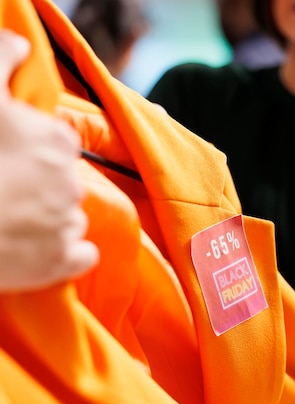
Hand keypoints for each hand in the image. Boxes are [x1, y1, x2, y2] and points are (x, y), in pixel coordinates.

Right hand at [0, 30, 98, 291]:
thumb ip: (1, 59)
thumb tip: (22, 44)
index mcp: (57, 141)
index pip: (57, 147)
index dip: (32, 156)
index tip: (9, 163)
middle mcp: (72, 181)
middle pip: (63, 184)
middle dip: (41, 189)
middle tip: (5, 194)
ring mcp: (68, 223)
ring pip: (69, 219)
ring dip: (50, 222)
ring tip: (14, 223)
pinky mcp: (62, 262)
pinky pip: (81, 257)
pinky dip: (66, 255)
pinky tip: (41, 251)